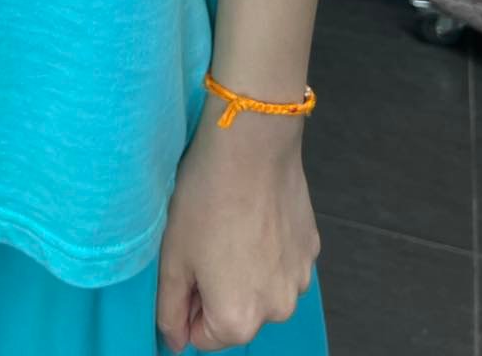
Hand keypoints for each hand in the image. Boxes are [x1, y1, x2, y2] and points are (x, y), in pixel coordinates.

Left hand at [156, 94, 320, 352]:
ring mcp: (299, 280)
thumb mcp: (171, 256)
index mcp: (238, 320)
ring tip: (229, 224)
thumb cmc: (205, 197)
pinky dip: (267, 248)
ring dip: (244, 269)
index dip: (187, 302)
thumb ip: (170, 309)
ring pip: (260, 288)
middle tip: (204, 240)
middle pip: (235, 314)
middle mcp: (276, 310)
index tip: (185, 263)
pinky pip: (281, 262)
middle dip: (217, 287)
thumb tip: (174, 341)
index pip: (202, 337)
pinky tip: (253, 214)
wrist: (251, 145)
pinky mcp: (312, 249)